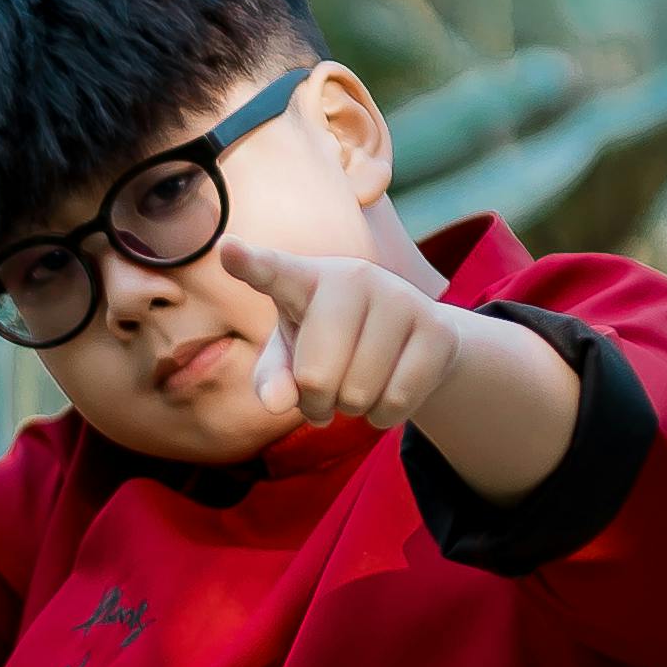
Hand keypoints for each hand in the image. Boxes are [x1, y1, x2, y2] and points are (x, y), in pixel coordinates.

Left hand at [218, 240, 462, 428]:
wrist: (410, 338)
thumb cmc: (331, 344)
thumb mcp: (291, 358)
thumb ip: (272, 378)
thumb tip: (278, 403)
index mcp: (304, 279)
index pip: (273, 272)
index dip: (250, 264)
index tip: (227, 250)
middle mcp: (353, 277)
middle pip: (315, 376)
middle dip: (316, 403)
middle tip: (325, 391)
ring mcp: (401, 298)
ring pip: (358, 395)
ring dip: (352, 410)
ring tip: (358, 384)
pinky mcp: (439, 329)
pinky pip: (397, 402)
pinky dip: (384, 416)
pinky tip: (390, 390)